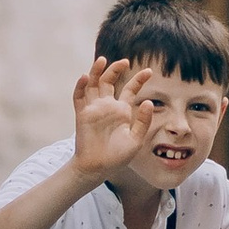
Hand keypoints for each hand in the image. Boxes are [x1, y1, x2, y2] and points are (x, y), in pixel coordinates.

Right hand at [71, 55, 155, 184]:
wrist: (98, 168)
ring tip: (102, 60)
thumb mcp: (136, 139)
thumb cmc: (118, 156)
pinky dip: (81, 86)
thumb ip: (143, 121)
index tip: (149, 71)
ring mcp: (94, 109)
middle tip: (125, 62)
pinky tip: (85, 77)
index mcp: (123, 111)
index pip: (130, 89)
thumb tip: (148, 101)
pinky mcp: (82, 114)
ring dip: (96, 71)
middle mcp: (108, 106)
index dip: (138, 79)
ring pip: (93, 84)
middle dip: (116, 70)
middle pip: (109, 81)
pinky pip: (79, 97)